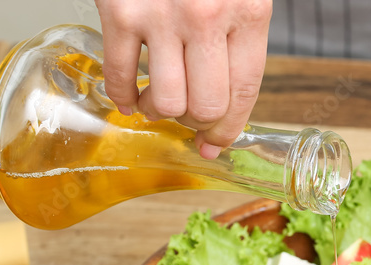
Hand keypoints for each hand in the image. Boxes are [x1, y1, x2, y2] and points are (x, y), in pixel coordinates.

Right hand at [95, 0, 272, 158]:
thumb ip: (240, 37)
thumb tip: (226, 107)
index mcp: (249, 13)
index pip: (243, 93)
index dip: (229, 129)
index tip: (217, 144)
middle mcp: (208, 18)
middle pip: (206, 106)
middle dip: (196, 123)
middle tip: (186, 117)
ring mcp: (163, 15)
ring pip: (167, 101)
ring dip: (159, 111)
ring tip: (156, 101)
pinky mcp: (121, 10)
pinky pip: (120, 74)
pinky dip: (121, 96)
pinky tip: (126, 98)